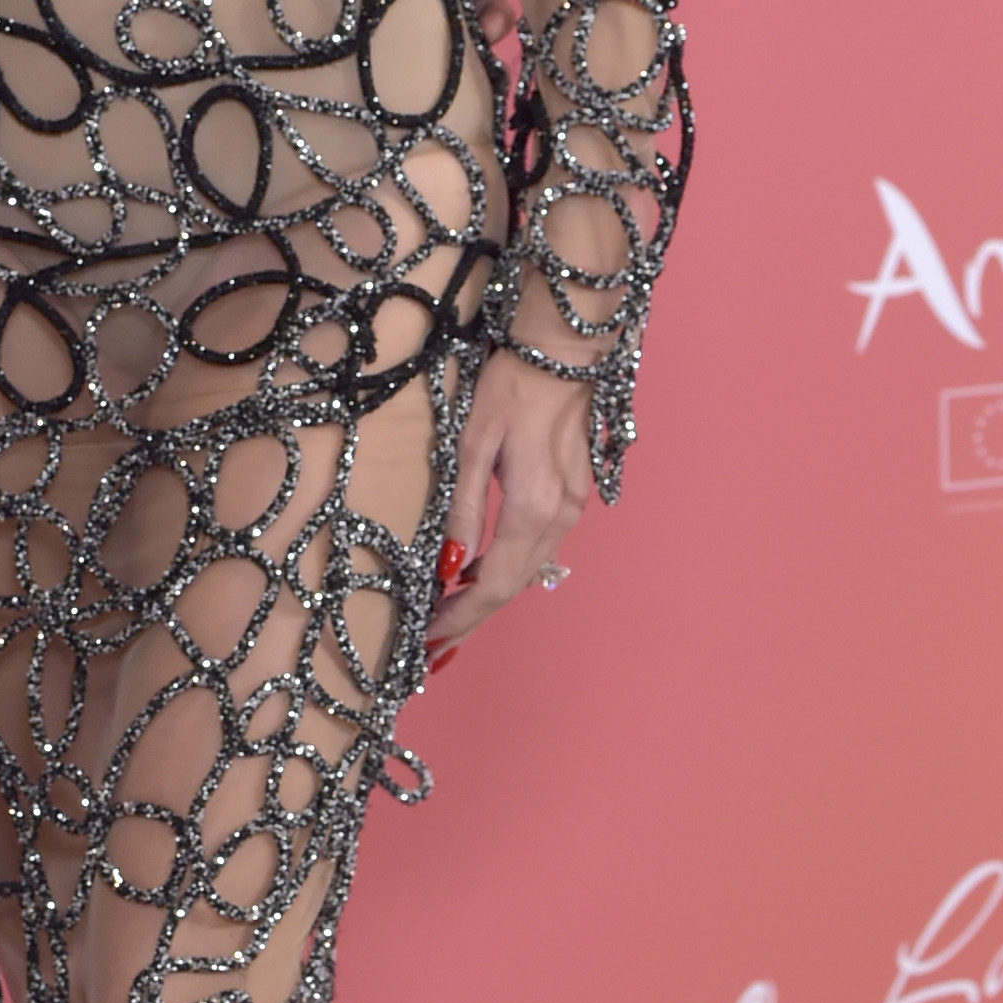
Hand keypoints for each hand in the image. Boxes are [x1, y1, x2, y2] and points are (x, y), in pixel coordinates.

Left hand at [429, 353, 593, 658]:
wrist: (562, 352)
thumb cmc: (509, 388)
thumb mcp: (472, 446)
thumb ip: (464, 510)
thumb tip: (451, 568)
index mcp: (531, 511)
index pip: (491, 587)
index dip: (459, 619)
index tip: (428, 643)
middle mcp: (559, 519)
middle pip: (512, 589)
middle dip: (471, 621)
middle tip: (434, 650)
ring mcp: (573, 509)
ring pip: (528, 572)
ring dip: (490, 599)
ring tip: (450, 621)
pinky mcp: (574, 496)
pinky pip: (539, 550)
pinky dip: (508, 571)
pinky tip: (480, 575)